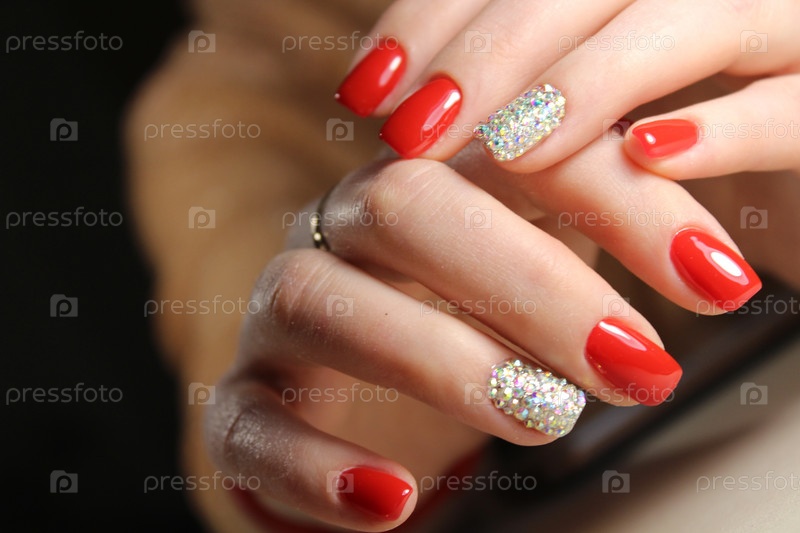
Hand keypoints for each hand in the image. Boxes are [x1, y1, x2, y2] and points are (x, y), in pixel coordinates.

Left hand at [335, 0, 799, 176]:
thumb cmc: (692, 117)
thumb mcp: (602, 82)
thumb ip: (526, 66)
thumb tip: (405, 93)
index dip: (437, 13)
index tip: (367, 86)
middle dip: (489, 54)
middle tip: (411, 128)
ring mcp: (794, 21)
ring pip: (691, 21)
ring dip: (587, 84)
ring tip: (506, 151)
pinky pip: (797, 103)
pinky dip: (727, 127)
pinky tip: (646, 158)